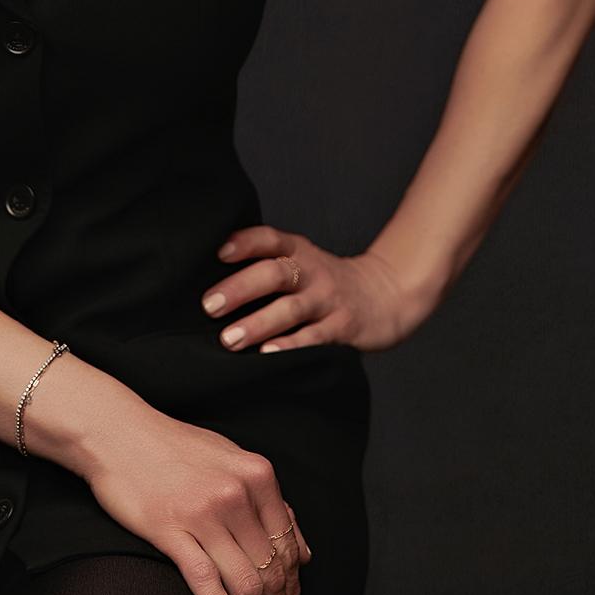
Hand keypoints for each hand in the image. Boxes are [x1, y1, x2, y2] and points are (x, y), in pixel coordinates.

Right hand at [79, 403, 312, 594]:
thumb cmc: (173, 447)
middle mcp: (237, 494)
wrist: (116, 431)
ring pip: (246, 584)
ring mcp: (203, 512)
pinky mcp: (169, 528)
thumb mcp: (231, 461)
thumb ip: (269, 502)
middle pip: (272, 573)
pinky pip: (204, 579)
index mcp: (258, 477)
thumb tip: (303, 552)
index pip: (289, 551)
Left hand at [201, 225, 428, 352]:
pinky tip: (268, 356)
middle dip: (240, 288)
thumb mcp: (302, 263)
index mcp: (299, 251)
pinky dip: (291, 346)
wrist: (387, 296)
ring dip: (258, 324)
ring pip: (291, 309)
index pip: (270, 239)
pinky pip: (314, 338)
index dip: (244, 242)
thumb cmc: (325, 283)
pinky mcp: (343, 328)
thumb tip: (207, 280)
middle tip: (208, 306)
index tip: (218, 252)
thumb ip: (266, 265)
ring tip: (229, 339)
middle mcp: (313, 271)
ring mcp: (329, 300)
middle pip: (276, 273)